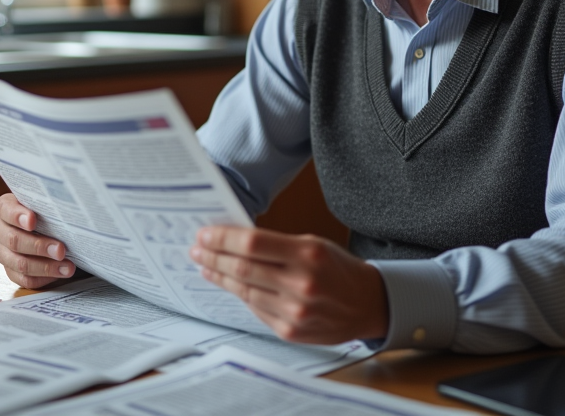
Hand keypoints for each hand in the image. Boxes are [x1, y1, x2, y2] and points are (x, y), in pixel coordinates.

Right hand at [0, 193, 75, 288]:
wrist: (48, 225)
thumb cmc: (46, 211)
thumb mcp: (45, 203)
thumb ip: (47, 203)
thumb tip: (65, 210)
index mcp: (4, 208)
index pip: (5, 209)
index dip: (17, 215)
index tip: (33, 220)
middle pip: (13, 240)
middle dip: (39, 246)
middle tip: (60, 249)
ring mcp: (3, 252)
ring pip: (20, 263)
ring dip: (46, 267)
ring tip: (67, 267)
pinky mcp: (11, 270)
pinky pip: (25, 279)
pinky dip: (44, 278)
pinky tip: (59, 273)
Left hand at [189, 225, 387, 343]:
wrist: (368, 305)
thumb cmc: (337, 269)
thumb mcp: (313, 244)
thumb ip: (276, 244)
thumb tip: (232, 240)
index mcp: (308, 254)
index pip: (252, 243)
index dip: (223, 238)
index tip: (204, 234)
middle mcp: (301, 284)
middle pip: (242, 268)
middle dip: (213, 257)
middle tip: (197, 249)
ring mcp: (294, 311)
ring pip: (244, 291)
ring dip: (219, 276)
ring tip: (205, 264)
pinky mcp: (289, 331)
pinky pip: (254, 309)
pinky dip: (237, 294)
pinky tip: (227, 284)